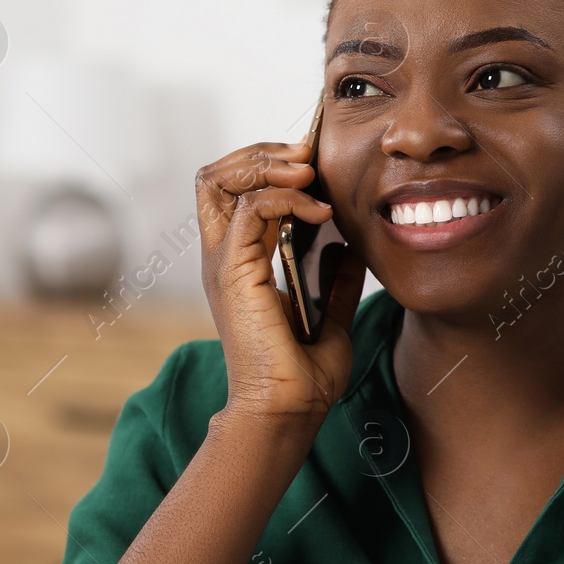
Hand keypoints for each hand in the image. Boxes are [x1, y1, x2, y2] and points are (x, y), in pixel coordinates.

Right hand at [195, 141, 366, 431]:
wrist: (290, 409)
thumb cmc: (304, 376)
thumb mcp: (329, 317)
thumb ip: (336, 282)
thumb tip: (349, 251)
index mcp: (241, 264)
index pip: (234, 191)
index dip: (267, 167)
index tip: (313, 169)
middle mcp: (224, 257)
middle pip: (215, 176)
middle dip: (261, 153)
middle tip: (306, 156)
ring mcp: (224, 262)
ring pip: (220, 180)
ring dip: (268, 164)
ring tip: (308, 171)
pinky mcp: (235, 272)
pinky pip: (250, 209)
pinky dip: (286, 197)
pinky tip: (320, 212)